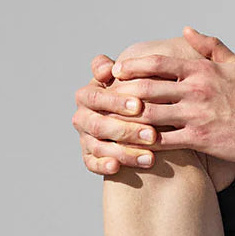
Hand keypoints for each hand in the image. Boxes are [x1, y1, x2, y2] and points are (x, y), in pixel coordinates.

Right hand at [73, 51, 164, 175]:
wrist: (139, 117)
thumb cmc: (135, 94)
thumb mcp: (131, 80)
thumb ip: (123, 72)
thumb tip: (108, 68)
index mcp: (87, 95)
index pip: (96, 97)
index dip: (115, 101)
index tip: (140, 106)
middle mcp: (82, 116)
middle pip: (97, 125)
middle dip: (125, 130)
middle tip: (152, 135)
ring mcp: (85, 137)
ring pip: (99, 147)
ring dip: (124, 153)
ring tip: (150, 158)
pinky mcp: (90, 156)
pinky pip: (92, 163)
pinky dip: (103, 165)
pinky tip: (117, 167)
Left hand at [107, 26, 234, 163]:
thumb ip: (210, 45)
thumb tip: (185, 31)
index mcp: (201, 70)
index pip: (156, 63)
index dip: (131, 66)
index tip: (116, 72)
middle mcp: (196, 90)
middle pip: (146, 88)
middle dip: (121, 92)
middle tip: (105, 97)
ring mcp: (196, 115)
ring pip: (149, 115)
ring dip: (127, 118)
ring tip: (110, 120)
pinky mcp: (199, 138)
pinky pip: (163, 140)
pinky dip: (144, 142)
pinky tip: (132, 143)